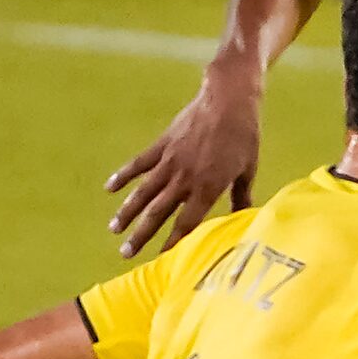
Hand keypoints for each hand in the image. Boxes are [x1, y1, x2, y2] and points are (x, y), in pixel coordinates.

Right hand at [104, 64, 261, 257]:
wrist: (228, 99)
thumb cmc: (244, 136)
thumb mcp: (247, 170)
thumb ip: (240, 197)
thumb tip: (241, 220)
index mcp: (208, 187)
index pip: (187, 223)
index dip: (173, 242)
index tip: (161, 259)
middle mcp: (184, 177)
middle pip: (158, 213)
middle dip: (142, 235)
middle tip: (126, 254)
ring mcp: (170, 159)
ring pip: (143, 191)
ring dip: (127, 212)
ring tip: (114, 229)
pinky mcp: (163, 143)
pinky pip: (139, 163)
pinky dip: (124, 175)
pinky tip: (109, 189)